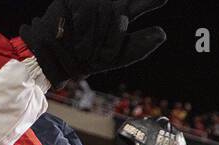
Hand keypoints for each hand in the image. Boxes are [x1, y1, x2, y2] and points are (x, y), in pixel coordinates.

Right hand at [20, 0, 167, 87]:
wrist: (55, 63)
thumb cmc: (87, 61)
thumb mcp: (117, 57)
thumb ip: (139, 45)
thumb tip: (163, 33)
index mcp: (118, 17)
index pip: (136, 5)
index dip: (148, 2)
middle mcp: (104, 5)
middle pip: (121, 8)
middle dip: (122, 28)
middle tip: (113, 46)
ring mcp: (87, 2)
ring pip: (107, 11)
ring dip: (100, 39)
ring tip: (88, 54)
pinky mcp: (69, 1)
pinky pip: (88, 12)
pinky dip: (86, 34)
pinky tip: (78, 45)